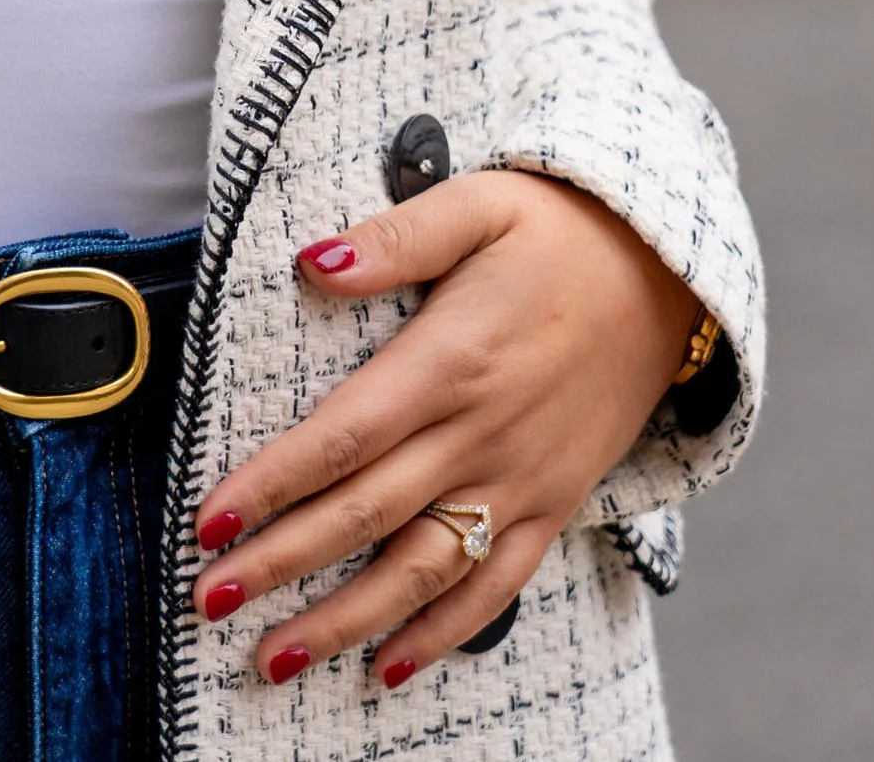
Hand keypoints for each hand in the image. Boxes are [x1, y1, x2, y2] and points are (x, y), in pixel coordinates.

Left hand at [191, 171, 699, 692]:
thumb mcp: (476, 206)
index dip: (270, 486)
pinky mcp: (553, 503)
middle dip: (280, 563)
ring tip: (275, 658)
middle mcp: (480, 433)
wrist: (666, 273)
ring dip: (344, 619)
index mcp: (448, 360)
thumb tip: (311, 261)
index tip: (207, 522)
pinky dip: (442, 632)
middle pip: (363, 514)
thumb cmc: (557, 231)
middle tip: (208, 598)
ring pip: (420, 569)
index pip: (339, 439)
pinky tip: (389, 666)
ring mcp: (519, 479)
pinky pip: (494, 585)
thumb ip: (393, 239)